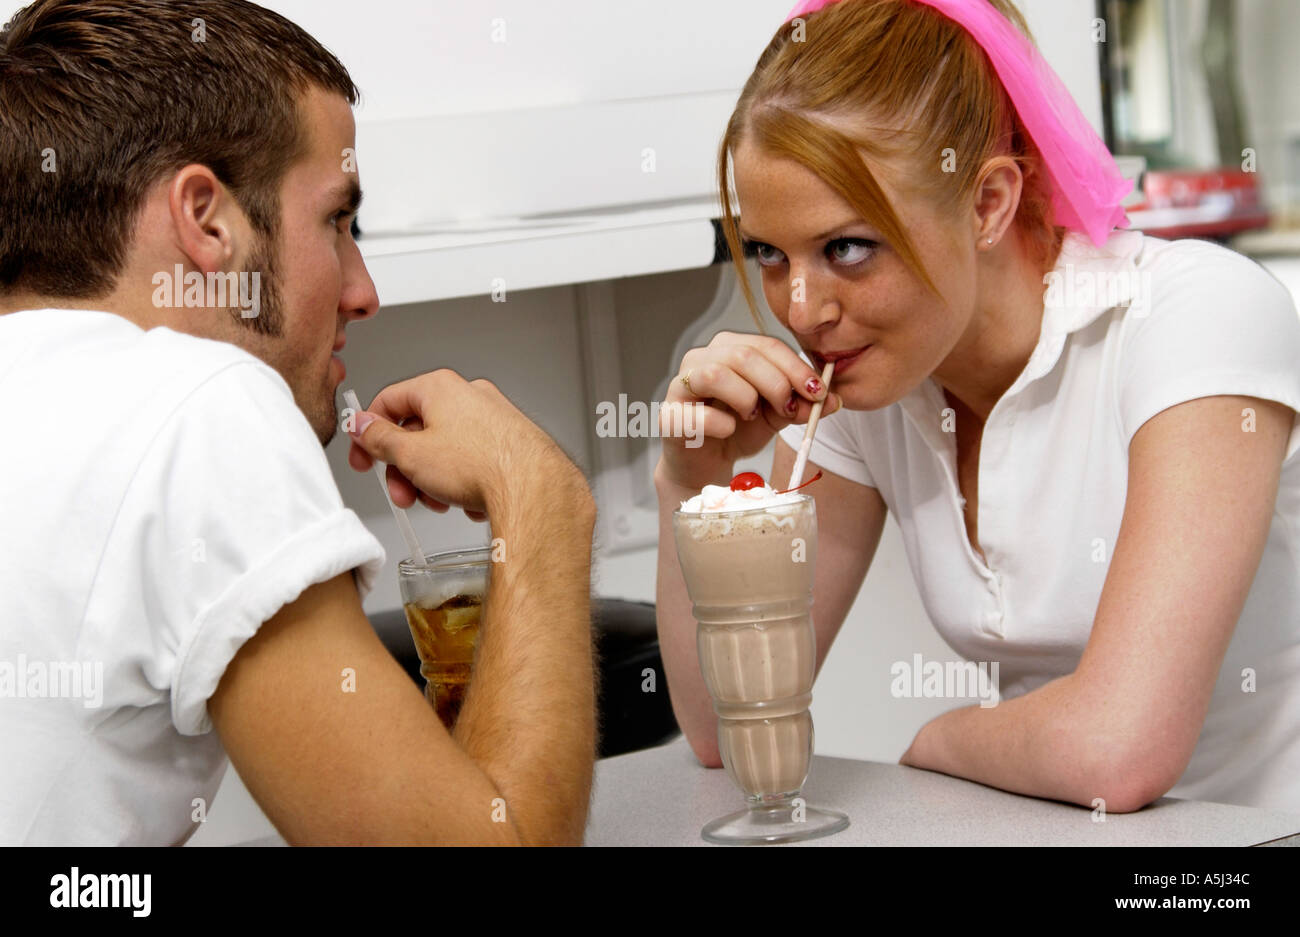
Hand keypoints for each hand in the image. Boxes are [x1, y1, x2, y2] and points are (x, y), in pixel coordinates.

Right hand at [346, 370, 570, 520]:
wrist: (533, 488)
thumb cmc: (481, 464)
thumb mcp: (411, 455)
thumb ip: (379, 439)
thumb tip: (362, 426)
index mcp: (440, 387)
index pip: (389, 401)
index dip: (369, 432)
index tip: (364, 457)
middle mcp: (468, 396)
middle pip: (418, 430)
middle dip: (404, 468)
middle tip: (402, 493)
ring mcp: (492, 419)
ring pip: (444, 450)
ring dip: (431, 479)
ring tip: (438, 501)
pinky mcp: (508, 443)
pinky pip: (471, 461)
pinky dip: (461, 481)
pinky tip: (466, 500)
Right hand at [657, 332, 840, 490]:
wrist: (706, 463)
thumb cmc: (738, 430)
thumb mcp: (776, 415)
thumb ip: (800, 404)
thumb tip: (834, 400)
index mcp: (729, 349)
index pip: (766, 345)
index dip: (795, 367)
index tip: (818, 392)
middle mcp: (702, 358)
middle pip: (744, 355)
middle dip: (776, 384)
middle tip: (790, 409)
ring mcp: (680, 385)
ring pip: (716, 374)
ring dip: (746, 399)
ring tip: (752, 416)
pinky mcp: (669, 415)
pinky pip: (698, 414)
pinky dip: (722, 425)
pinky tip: (729, 431)